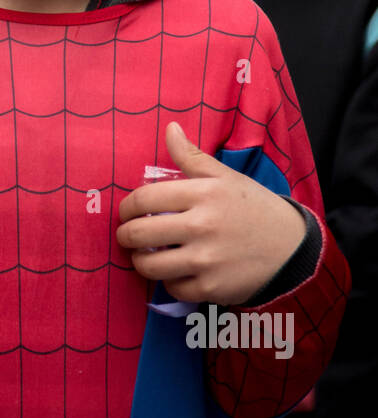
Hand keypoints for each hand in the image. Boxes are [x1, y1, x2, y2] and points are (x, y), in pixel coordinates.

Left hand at [116, 122, 305, 305]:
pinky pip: (172, 289)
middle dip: (124, 235)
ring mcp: (206, 260)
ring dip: (140, 261)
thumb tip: (170, 129)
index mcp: (203, 194)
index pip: (143, 199)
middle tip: (128, 235)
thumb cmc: (255, 208)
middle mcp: (202, 226)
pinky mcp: (211, 288)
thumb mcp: (226, 178)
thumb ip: (192, 157)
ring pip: (148, 265)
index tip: (126, 213)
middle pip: (138, 233)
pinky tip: (176, 272)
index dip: (125, 207)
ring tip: (145, 255)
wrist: (293, 248)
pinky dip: (169, 282)